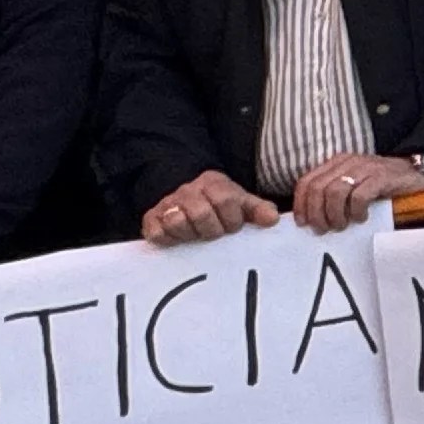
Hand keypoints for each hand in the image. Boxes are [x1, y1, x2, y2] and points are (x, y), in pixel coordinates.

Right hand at [142, 172, 279, 244]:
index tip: (233, 227)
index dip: (232, 219)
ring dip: (190, 234)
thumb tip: (272, 220)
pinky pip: (157, 233)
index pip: (226, 200)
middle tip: (214, 234)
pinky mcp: (151, 220)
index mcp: (213, 183)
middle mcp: (188, 190)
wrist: (183, 201)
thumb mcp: (241, 203)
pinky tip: (177, 239)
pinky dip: (168, 239)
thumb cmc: (218, 205)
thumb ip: (258, 210)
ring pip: (178, 222)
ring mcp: (167, 204)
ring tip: (196, 235)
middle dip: (212, 230)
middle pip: (201, 214)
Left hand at [290, 152, 423, 232]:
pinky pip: (359, 196)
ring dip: (335, 215)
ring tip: (342, 225)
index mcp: (337, 163)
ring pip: (335, 192)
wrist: (417, 174)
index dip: (301, 204)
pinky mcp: (381, 177)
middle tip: (324, 230)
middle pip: (318, 188)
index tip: (303, 224)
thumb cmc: (381, 185)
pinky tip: (361, 218)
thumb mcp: (353, 185)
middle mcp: (348, 162)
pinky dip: (356, 212)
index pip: (307, 181)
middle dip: (317, 213)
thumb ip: (333, 195)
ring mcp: (365, 168)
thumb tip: (311, 218)